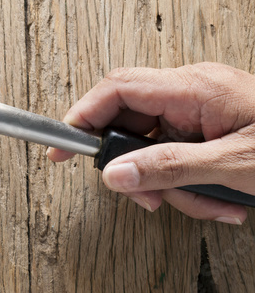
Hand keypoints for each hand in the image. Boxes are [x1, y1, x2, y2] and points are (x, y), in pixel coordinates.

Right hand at [47, 63, 254, 223]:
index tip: (61, 148)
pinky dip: (193, 186)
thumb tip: (115, 174)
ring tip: (207, 203)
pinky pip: (180, 157)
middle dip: (139, 171)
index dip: (82, 117)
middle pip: (132, 126)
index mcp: (196, 88)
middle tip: (150, 198)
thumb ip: (168, 168)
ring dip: (174, 187)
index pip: (118, 90)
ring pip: (155, 151)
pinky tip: (220, 200)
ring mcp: (203, 111)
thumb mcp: (232, 164)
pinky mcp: (211, 129)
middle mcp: (195, 93)